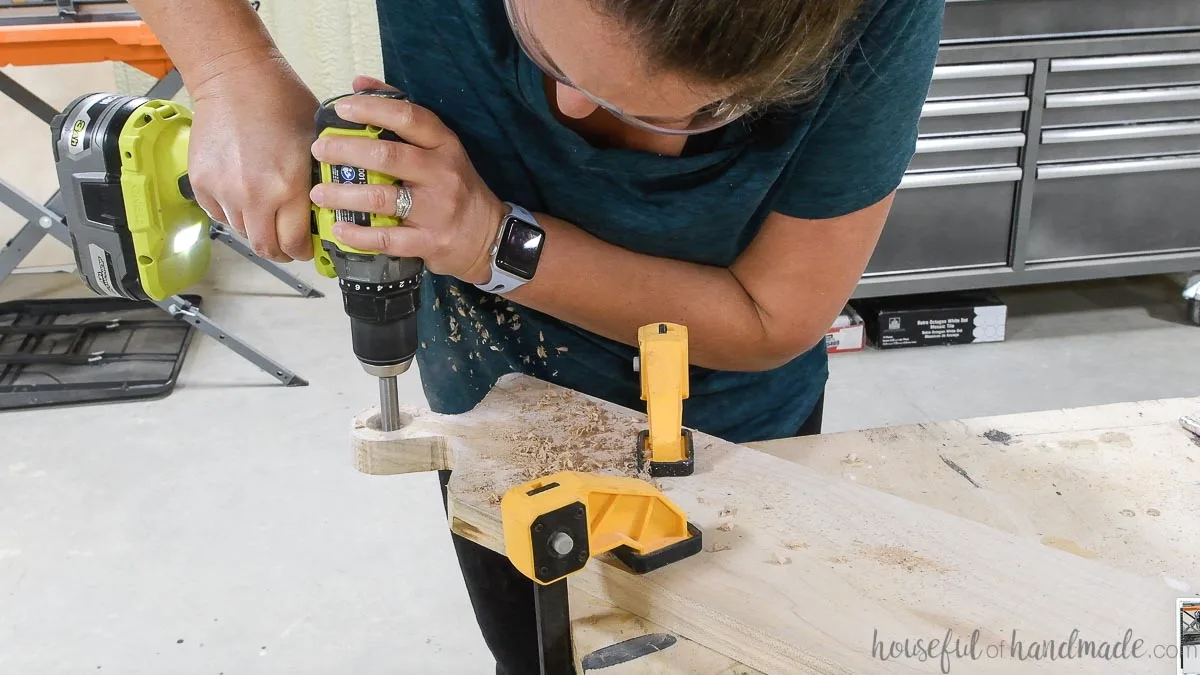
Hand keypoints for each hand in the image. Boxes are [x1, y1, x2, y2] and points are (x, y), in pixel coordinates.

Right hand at [187, 54, 318, 261]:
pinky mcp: (201, 183)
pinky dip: (232, 212)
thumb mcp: (316, 145)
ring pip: (242, 232)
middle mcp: (253, 196)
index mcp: (288, 187)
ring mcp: (223, 191)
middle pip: (266, 248)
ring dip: (257, 229)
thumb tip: (324, 214)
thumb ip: (317, 183)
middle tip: (287, 242)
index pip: (295, 244)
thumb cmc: (281, 102)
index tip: (307, 247)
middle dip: (280, 250)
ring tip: (268, 213)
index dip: (303, 250)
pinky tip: (244, 195)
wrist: (235, 78)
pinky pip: (219, 214)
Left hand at [308, 75, 505, 283]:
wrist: (490, 237)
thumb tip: (359, 83)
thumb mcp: (440, 148)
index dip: (372, 109)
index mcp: (444, 145)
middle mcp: (442, 174)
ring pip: (382, 198)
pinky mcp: (430, 241)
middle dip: (347, 151)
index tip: (340, 109)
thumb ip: (402, 116)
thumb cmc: (456, 187)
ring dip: (344, 195)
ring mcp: (436, 210)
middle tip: (320, 150)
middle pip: (388, 156)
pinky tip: (339, 229)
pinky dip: (359, 235)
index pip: (409, 117)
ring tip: (318, 193)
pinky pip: (387, 238)